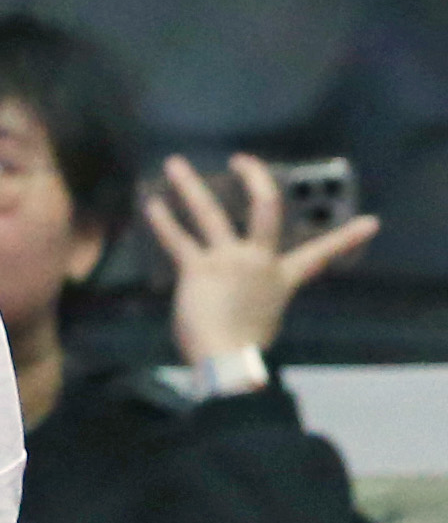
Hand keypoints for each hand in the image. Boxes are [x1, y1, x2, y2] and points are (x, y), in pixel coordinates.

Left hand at [145, 153, 379, 364]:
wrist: (229, 363)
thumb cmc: (243, 346)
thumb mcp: (263, 314)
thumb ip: (254, 291)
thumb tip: (239, 286)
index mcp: (281, 277)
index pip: (319, 255)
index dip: (347, 237)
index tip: (370, 222)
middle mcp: (258, 261)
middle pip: (265, 208)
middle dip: (255, 178)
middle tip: (242, 159)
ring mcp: (229, 260)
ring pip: (209, 212)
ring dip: (190, 185)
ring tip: (173, 163)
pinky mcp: (199, 268)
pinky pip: (177, 238)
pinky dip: (162, 220)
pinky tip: (151, 204)